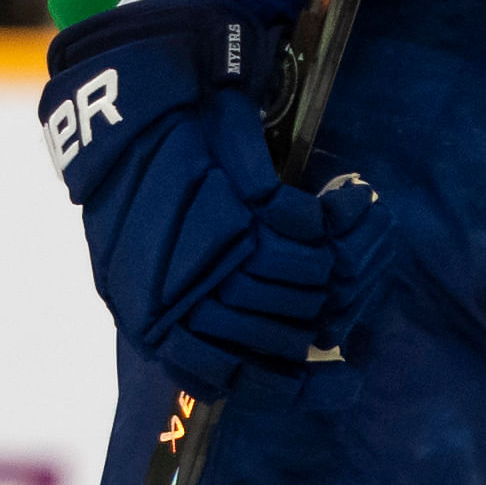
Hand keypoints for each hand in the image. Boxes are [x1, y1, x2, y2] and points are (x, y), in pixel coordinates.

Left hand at [42, 0, 396, 398]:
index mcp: (146, 317)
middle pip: (279, 332)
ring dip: (330, 263)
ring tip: (340, 241)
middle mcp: (172, 291)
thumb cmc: (146, 182)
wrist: (139, 99)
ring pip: (297, 283)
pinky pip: (303, 229)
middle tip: (341, 292)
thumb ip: (186, 321)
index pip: (229, 377)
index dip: (293, 385)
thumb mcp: (142, 265)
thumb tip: (243, 372)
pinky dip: (331, 218)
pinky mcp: (235, 193)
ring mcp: (203, 244)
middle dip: (317, 316)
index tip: (346, 379)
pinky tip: (340, 202)